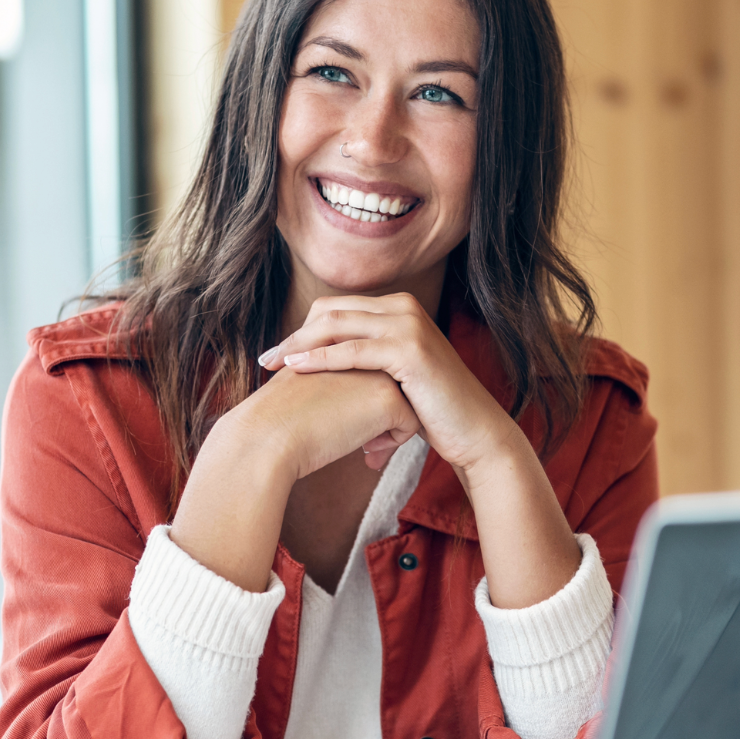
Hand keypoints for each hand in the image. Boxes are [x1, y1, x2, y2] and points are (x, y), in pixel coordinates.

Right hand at [170, 367, 418, 590]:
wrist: (267, 437)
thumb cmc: (279, 419)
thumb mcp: (309, 387)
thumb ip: (336, 382)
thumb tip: (358, 401)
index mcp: (341, 342)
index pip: (374, 369)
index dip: (368, 399)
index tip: (355, 424)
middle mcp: (363, 349)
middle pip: (395, 382)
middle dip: (387, 414)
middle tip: (369, 444)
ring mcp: (379, 371)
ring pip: (408, 401)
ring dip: (391, 428)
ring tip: (369, 449)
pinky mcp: (388, 399)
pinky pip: (410, 424)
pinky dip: (394, 442)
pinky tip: (367, 454)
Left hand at [261, 293, 582, 606]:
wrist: (473, 431)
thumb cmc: (432, 410)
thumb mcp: (394, 377)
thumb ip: (366, 361)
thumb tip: (322, 364)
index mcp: (399, 308)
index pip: (337, 308)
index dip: (303, 329)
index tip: (278, 354)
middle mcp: (404, 307)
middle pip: (331, 311)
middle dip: (294, 335)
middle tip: (266, 360)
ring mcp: (408, 325)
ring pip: (337, 326)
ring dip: (299, 345)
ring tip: (273, 365)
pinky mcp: (410, 350)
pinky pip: (354, 350)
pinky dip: (321, 358)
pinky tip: (297, 369)